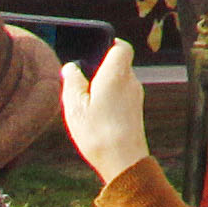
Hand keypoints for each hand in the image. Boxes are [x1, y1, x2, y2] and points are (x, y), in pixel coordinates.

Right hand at [60, 40, 149, 185]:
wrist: (123, 161)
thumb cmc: (97, 131)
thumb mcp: (74, 105)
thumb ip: (71, 81)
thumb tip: (71, 66)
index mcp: (117, 73)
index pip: (121, 47)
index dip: (109, 45)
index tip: (93, 52)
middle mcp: (131, 81)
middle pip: (118, 65)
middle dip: (100, 70)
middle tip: (81, 85)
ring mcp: (136, 97)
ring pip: (119, 83)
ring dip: (104, 88)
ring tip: (86, 105)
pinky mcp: (136, 112)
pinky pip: (122, 98)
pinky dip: (110, 101)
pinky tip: (96, 118)